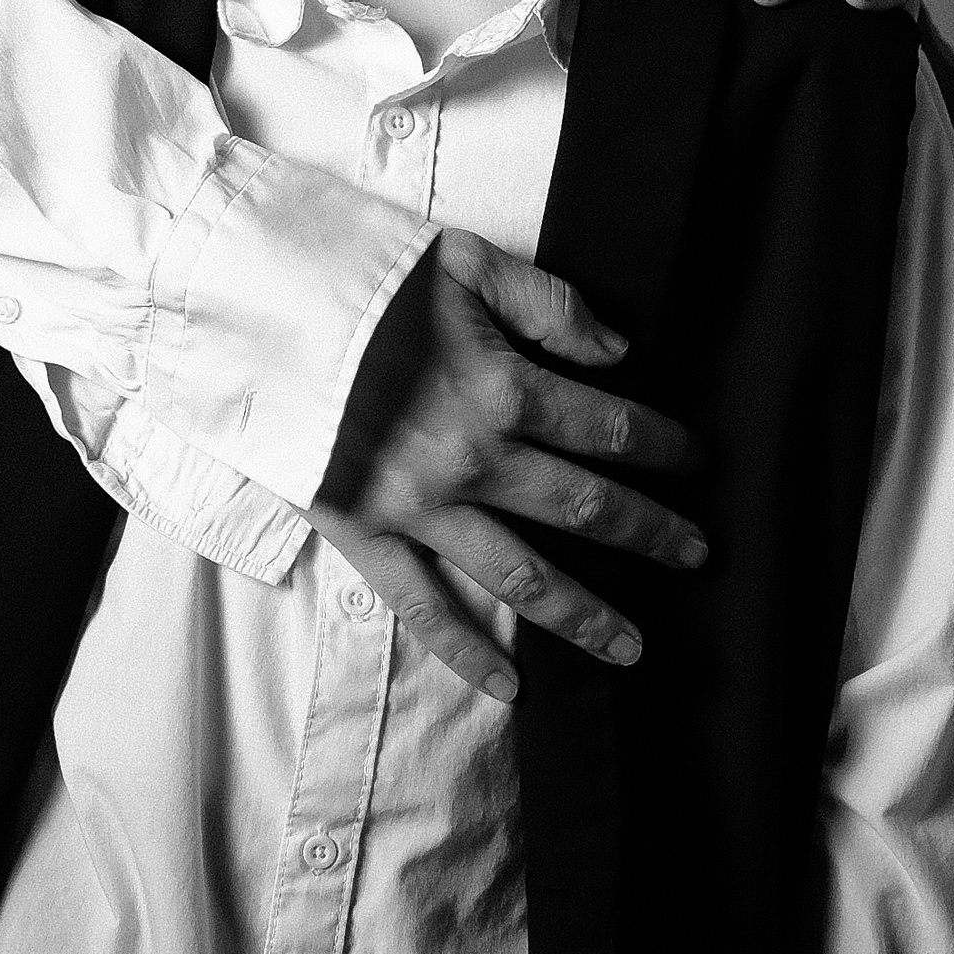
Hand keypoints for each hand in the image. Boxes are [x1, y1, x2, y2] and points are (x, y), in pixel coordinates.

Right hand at [310, 228, 704, 705]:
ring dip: (586, 616)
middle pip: (584, 508)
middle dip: (649, 533)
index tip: (698, 461)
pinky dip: (467, 655)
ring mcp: (421, 510)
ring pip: (522, 579)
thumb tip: (618, 351)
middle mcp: (474, 460)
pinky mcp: (366, 537)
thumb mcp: (466, 261)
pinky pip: (425, 609)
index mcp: (503, 388)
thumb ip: (549, 305)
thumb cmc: (363, 276)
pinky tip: (512, 691)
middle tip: (698, 554)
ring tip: (634, 648)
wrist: (255, 310)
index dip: (661, 444)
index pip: (608, 427)